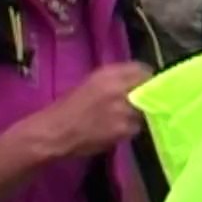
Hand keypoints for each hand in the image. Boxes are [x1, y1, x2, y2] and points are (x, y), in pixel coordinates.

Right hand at [27, 62, 151, 158]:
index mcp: (108, 74)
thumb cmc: (69, 106)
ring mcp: (123, 110)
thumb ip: (116, 78)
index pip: (142, 69)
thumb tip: (137, 79)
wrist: (54, 132)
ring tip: (122, 117)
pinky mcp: (124, 129)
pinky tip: (116, 129)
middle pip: (147, 88)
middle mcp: (118, 89)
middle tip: (139, 101)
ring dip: (138, 113)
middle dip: (145, 94)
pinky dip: (129, 128)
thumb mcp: (92, 82)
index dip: (145, 77)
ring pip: (144, 109)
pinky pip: (136, 127)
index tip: (144, 83)